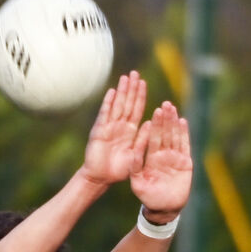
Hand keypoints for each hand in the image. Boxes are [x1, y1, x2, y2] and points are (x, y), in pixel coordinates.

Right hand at [81, 71, 150, 186]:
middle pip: (127, 103)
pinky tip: (112, 92)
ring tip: (125, 77)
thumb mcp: (136, 155)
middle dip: (131, 88)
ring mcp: (109, 127)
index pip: (137, 109)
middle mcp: (120, 126)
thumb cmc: (119, 169)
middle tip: (135, 73)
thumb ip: (142, 140)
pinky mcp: (99, 131)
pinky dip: (108, 103)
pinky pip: (105, 115)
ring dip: (121, 91)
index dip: (140, 96)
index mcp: (130, 131)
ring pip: (117, 105)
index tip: (143, 82)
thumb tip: (151, 123)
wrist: (101, 178)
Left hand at [130, 102, 191, 221]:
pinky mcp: (185, 163)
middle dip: (164, 119)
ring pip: (174, 137)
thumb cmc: (148, 197)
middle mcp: (163, 155)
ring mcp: (174, 158)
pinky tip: (183, 122)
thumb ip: (135, 167)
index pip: (152, 138)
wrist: (164, 209)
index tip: (153, 112)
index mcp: (150, 157)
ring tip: (173, 109)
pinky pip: (185, 146)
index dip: (153, 126)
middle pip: (164, 133)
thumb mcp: (137, 182)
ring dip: (174, 123)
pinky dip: (184, 134)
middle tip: (165, 104)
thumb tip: (133, 152)